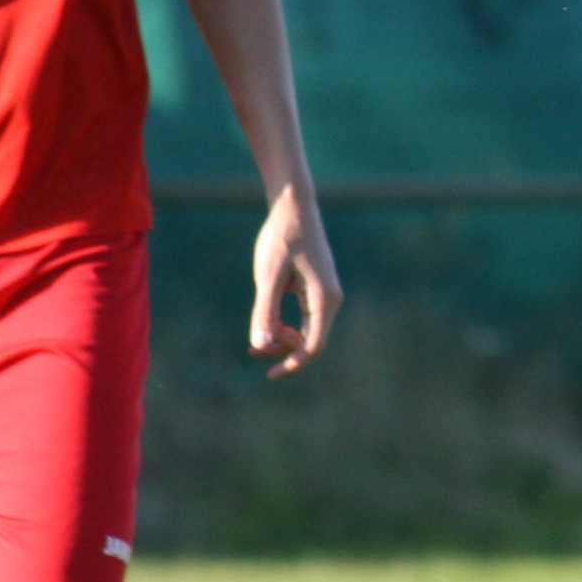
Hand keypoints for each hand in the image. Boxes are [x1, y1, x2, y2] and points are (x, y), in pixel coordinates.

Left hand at [251, 186, 342, 375]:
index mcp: (324, 299)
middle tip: (251, 348)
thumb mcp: (268, 276)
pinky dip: (285, 324)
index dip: (293, 364)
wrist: (293, 206)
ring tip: (255, 335)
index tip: (270, 375)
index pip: (314, 346)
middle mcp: (330, 300)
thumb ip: (265, 312)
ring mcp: (325, 295)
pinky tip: (266, 320)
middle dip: (282, 349)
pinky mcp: (316, 288)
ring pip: (306, 330)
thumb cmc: (281, 237)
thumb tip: (261, 345)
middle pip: (310, 341)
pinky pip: (304, 318)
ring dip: (282, 337)